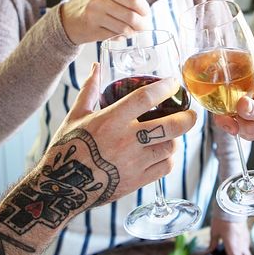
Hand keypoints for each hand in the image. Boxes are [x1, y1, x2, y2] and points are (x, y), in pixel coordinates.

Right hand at [46, 64, 196, 202]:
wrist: (62, 187)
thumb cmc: (68, 148)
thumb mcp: (76, 115)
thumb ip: (90, 90)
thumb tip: (97, 67)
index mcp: (111, 120)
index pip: (146, 98)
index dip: (165, 88)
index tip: (174, 83)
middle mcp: (126, 141)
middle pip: (170, 126)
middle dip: (187, 118)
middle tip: (191, 114)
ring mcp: (134, 163)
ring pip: (170, 147)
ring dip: (174, 139)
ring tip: (171, 134)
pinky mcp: (137, 181)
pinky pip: (164, 167)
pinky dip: (168, 158)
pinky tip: (162, 153)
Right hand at [60, 0, 150, 44]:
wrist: (66, 20)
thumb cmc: (90, 7)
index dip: (144, 8)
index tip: (146, 13)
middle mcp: (100, 2)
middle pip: (131, 16)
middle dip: (142, 24)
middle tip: (144, 27)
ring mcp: (95, 17)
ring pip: (124, 28)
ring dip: (132, 33)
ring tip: (132, 32)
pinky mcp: (92, 31)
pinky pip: (114, 36)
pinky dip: (121, 38)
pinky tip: (120, 35)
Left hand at [210, 218, 251, 254]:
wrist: (232, 205)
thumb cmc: (222, 218)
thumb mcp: (214, 232)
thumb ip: (213, 243)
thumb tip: (210, 250)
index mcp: (234, 248)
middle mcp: (242, 247)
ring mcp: (246, 241)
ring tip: (228, 251)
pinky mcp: (247, 236)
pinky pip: (246, 248)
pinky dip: (240, 250)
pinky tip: (232, 243)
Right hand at [213, 70, 253, 155]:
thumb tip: (239, 105)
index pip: (229, 76)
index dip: (219, 88)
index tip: (220, 103)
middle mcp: (252, 89)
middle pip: (225, 100)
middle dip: (229, 117)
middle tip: (235, 126)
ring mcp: (252, 104)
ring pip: (232, 116)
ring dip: (242, 128)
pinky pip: (240, 126)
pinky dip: (247, 133)